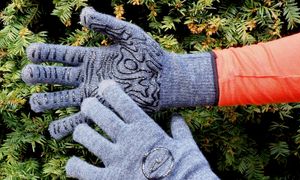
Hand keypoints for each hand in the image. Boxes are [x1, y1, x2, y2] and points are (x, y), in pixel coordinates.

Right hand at [22, 7, 216, 138]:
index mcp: (92, 58)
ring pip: (65, 100)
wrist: (166, 78)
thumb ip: (106, 24)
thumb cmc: (149, 54)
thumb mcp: (127, 33)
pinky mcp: (105, 110)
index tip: (31, 52)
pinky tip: (55, 130)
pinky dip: (68, 125)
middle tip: (27, 76)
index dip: (46, 54)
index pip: (63, 56)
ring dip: (49, 102)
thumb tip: (82, 14)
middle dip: (42, 77)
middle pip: (58, 78)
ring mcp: (95, 95)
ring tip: (35, 103)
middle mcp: (89, 77)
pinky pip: (82, 119)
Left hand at [66, 80, 218, 179]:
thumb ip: (180, 130)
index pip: (124, 103)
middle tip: (86, 104)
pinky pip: (82, 170)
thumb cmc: (188, 169)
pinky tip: (74, 164)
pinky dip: (75, 166)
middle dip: (90, 106)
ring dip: (80, 132)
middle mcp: (128, 139)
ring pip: (87, 137)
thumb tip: (178, 117)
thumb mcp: (187, 146)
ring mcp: (117, 159)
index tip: (104, 85)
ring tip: (79, 131)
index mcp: (146, 128)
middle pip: (101, 115)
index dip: (112, 92)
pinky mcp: (109, 179)